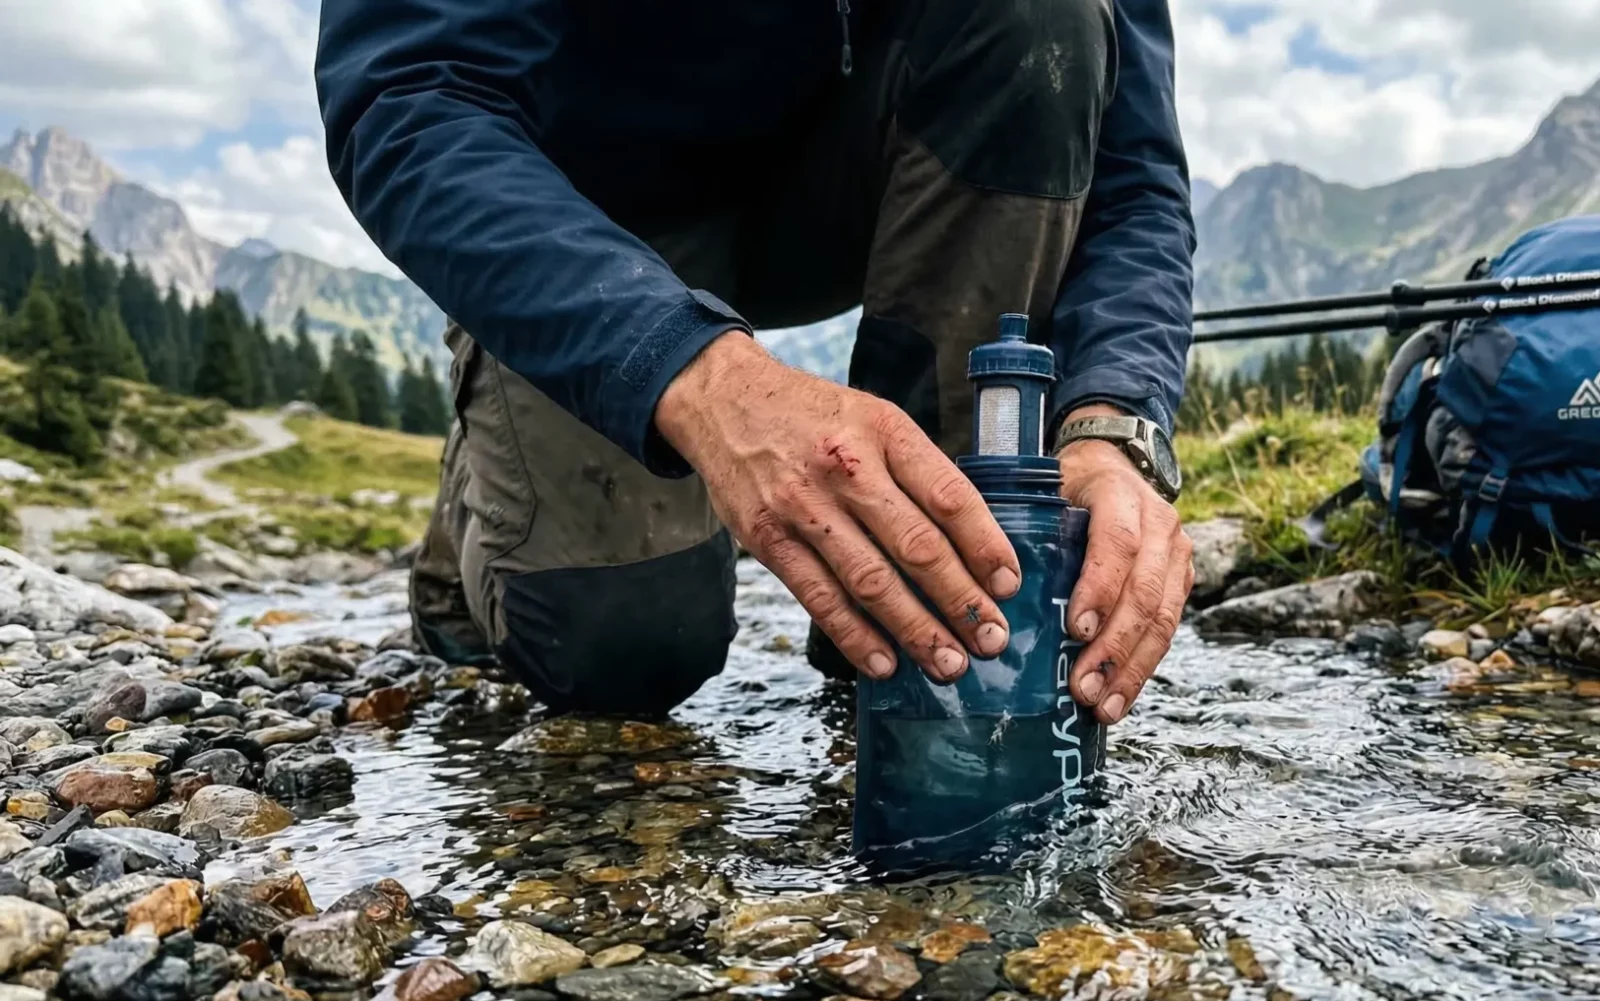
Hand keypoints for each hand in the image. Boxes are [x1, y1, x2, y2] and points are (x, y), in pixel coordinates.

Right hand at [656, 331, 1021, 681]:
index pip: (949, 495)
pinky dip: (854, 635)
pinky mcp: (767, 538)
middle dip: (961, 601)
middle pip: (916, 546)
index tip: (1009, 585)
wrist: (724, 400)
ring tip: (948, 662)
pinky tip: (884, 662)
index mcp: (885, 431)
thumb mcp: (873, 417)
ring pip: (870, 581)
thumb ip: (916, 470)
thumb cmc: (813, 415)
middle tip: (991, 639)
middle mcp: (847, 467)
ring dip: (915, 629)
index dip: (986, 546)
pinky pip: (818, 596)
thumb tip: (971, 541)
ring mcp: (803, 505)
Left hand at [1058, 405, 1192, 723]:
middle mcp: (1159, 525)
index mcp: (1120, 494)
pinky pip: (1166, 631)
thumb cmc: (1066, 486)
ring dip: (1131, 669)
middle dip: (1114, 646)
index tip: (1075, 629)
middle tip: (1084, 687)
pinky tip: (1118, 699)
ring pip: (1162, 619)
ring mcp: (1176, 555)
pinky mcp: (1181, 582)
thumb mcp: (1044, 490)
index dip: (1100, 587)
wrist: (1113, 465)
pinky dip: (1141, 669)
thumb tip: (988, 589)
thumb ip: (1028, 528)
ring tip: (1102, 707)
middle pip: (1145, 591)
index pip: (1118, 543)